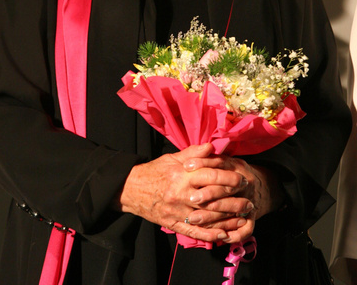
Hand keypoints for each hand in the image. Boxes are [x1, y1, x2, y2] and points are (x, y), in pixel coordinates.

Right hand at [118, 143, 247, 243]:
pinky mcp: (172, 223)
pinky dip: (210, 235)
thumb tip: (213, 146)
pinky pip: (194, 231)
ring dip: (227, 219)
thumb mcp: (173, 158)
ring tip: (243, 217)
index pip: (210, 175)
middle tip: (248, 200)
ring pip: (206, 217)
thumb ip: (194, 153)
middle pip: (212, 198)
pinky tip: (223, 235)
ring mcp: (176, 210)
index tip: (241, 178)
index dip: (228, 177)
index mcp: (181, 174)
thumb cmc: (155, 171)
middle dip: (233, 200)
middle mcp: (180, 193)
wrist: (131, 189)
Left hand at [183, 154, 284, 242]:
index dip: (202, 163)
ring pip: (231, 210)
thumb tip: (203, 147)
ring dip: (212, 217)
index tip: (186, 166)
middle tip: (190, 198)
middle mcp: (245, 184)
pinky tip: (220, 237)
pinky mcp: (252, 217)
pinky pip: (246, 229)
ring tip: (193, 219)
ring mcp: (249, 201)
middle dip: (207, 193)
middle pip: (225, 188)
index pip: (220, 163)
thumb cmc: (233, 172)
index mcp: (237, 166)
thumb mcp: (224, 160)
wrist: (259, 186)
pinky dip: (235, 234)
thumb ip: (210, 155)